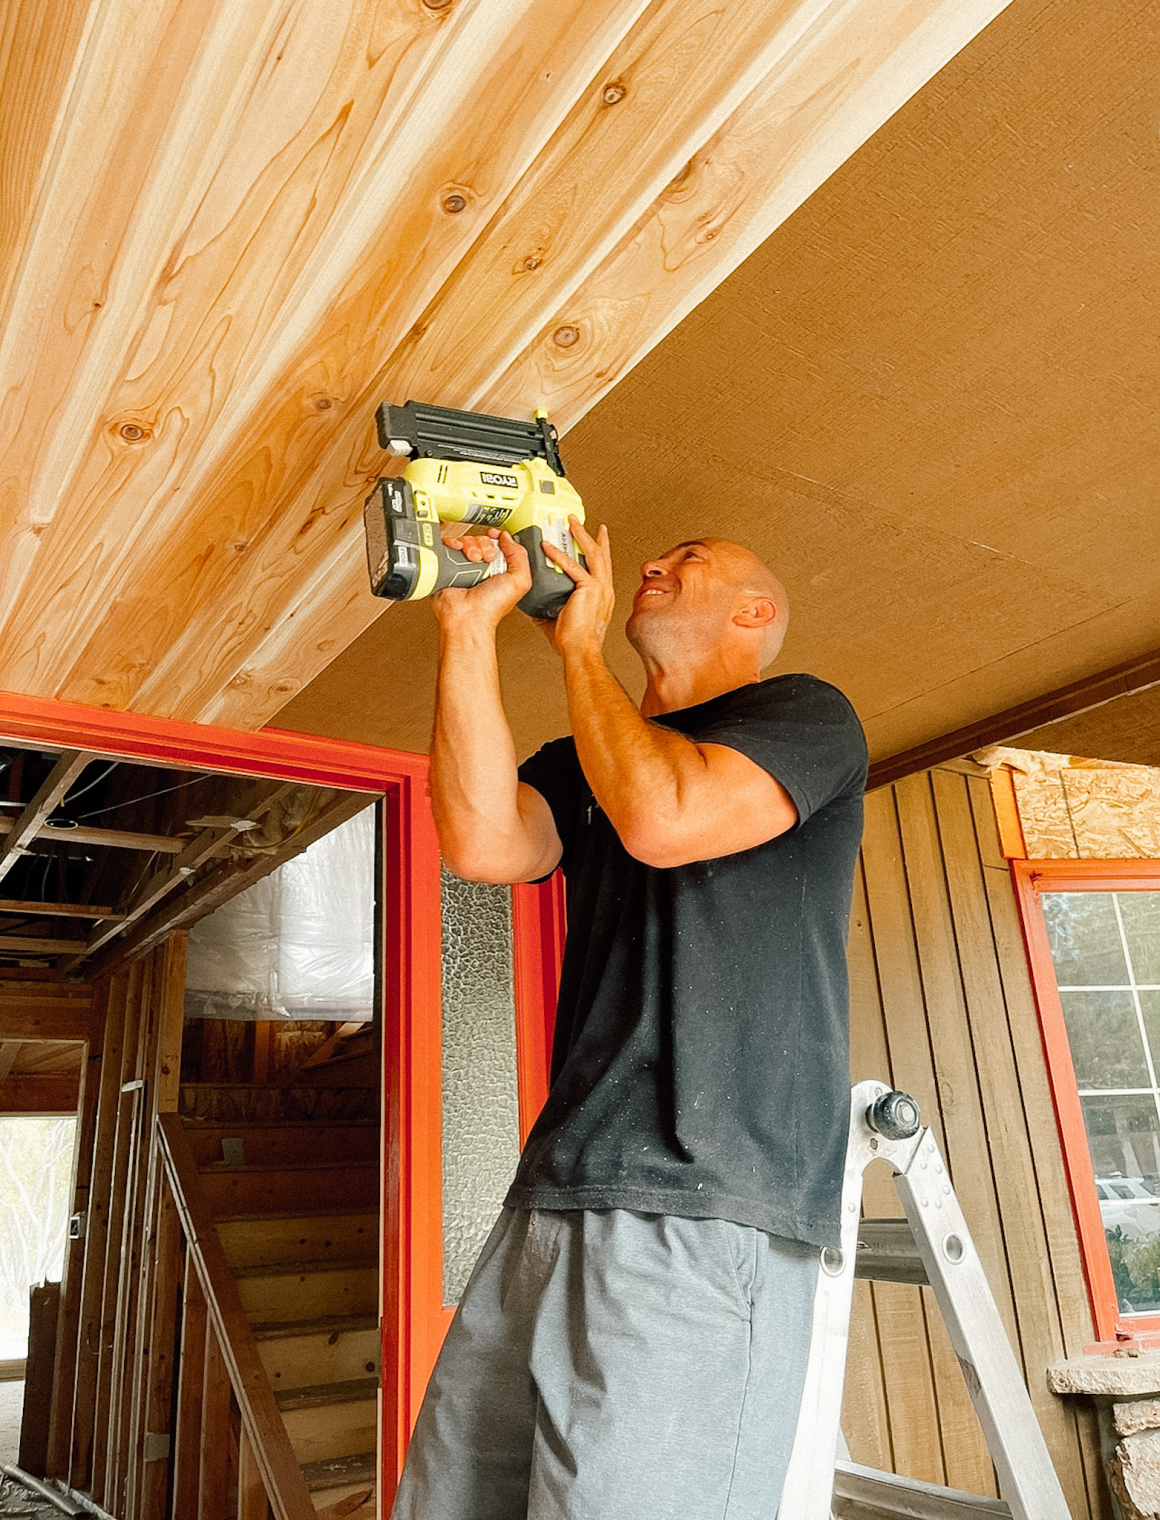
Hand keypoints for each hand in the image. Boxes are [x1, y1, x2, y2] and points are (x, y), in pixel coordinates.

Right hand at [432, 529, 532, 632]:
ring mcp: (463, 566)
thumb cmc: (491, 607)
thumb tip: (508, 538)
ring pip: (466, 541)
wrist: (467, 616)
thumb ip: (520, 556)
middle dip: (485, 544)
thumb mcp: (520, 581)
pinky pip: (448, 545)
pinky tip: (458, 551)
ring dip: (470, 545)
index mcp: (500, 570)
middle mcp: (481, 568)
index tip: (496, 538)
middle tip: (486, 558)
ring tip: (473, 560)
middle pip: (482, 540)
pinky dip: (453, 544)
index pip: (498, 544)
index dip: (497, 538)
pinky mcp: (447, 566)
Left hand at [537, 518, 613, 657]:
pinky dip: (559, 555)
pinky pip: (573, 567)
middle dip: (592, 537)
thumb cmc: (576, 642)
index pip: (601, 568)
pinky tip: (548, 547)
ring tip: (570, 523)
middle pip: (601, 555)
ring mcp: (600, 588)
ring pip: (592, 554)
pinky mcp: (590, 589)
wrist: (581, 650)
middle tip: (585, 523)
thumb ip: (549, 613)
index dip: (598, 552)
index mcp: (602, 596)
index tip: (596, 540)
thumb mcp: (561, 622)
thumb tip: (534, 610)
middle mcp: (605, 589)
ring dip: (580, 536)